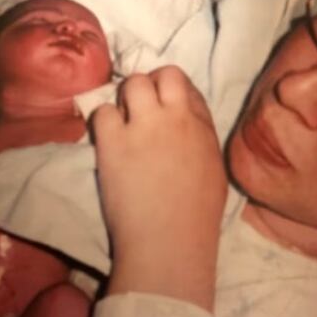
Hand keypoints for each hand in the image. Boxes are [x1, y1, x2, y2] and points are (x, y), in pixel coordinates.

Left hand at [89, 65, 223, 316]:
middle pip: (163, 75)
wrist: (170, 241)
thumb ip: (200, 138)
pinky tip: (108, 141)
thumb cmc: (197, 217)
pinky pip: (103, 111)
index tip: (163, 105)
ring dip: (125, 98)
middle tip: (140, 107)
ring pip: (132, 84)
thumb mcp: (213, 170)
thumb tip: (186, 124)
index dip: (171, 91)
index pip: (186, 86)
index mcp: (203, 127)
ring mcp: (144, 126)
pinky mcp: (114, 142)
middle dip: (150, 84)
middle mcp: (176, 118)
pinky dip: (103, 122)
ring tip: (122, 122)